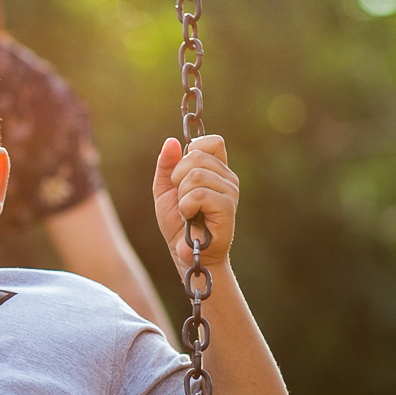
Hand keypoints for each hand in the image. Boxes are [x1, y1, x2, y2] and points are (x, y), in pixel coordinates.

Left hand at [153, 135, 238, 279]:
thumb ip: (166, 165)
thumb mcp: (165, 189)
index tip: (183, 172)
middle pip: (197, 156)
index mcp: (217, 170)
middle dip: (178, 177)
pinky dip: (186, 206)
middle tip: (181, 197)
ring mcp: (230, 192)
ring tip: (187, 211)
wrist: (186, 253)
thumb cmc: (178, 223)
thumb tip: (171, 141)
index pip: (213, 142)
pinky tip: (190, 218)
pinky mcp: (227, 207)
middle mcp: (227, 178)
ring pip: (195, 174)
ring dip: (181, 195)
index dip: (193, 150)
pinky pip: (199, 193)